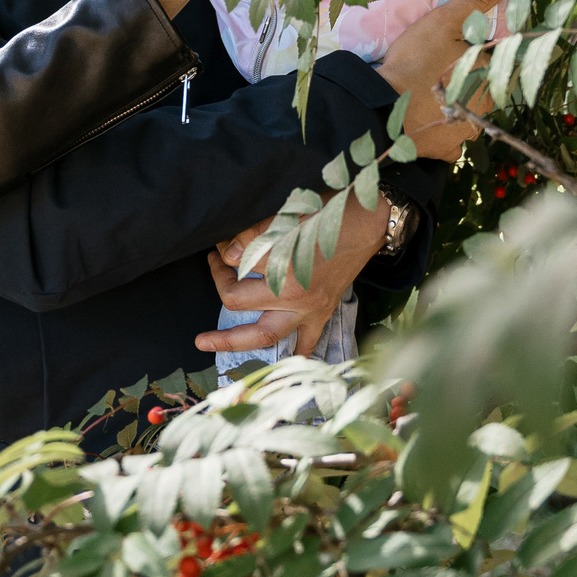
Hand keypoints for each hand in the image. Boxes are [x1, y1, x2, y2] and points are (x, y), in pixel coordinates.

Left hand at [196, 194, 390, 356]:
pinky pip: (306, 344)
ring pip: (264, 335)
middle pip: (238, 303)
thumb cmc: (329, 213)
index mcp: (284, 266)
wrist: (369, 222)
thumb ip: (254, 236)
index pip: (237, 263)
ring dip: (232, 341)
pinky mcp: (322, 314)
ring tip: (206, 343)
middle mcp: (294, 294)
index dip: (224, 252)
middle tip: (212, 269)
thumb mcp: (288, 216)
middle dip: (218, 287)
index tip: (221, 245)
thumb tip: (227, 252)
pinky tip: (274, 363)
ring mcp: (309, 309)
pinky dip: (291, 354)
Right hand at [375, 0, 504, 158]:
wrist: (384, 108)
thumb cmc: (417, 62)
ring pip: (468, 114)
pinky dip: (442, 131)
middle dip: (469, 78)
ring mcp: (465, 132)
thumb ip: (473, 1)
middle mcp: (484, 108)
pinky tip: (429, 121)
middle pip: (482, 88)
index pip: (497, 61)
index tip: (461, 48)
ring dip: (457, 105)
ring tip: (434, 94)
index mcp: (489, 76)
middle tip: (444, 68)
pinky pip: (449, 139)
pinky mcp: (445, 150)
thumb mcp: (444, 22)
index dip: (481, 51)